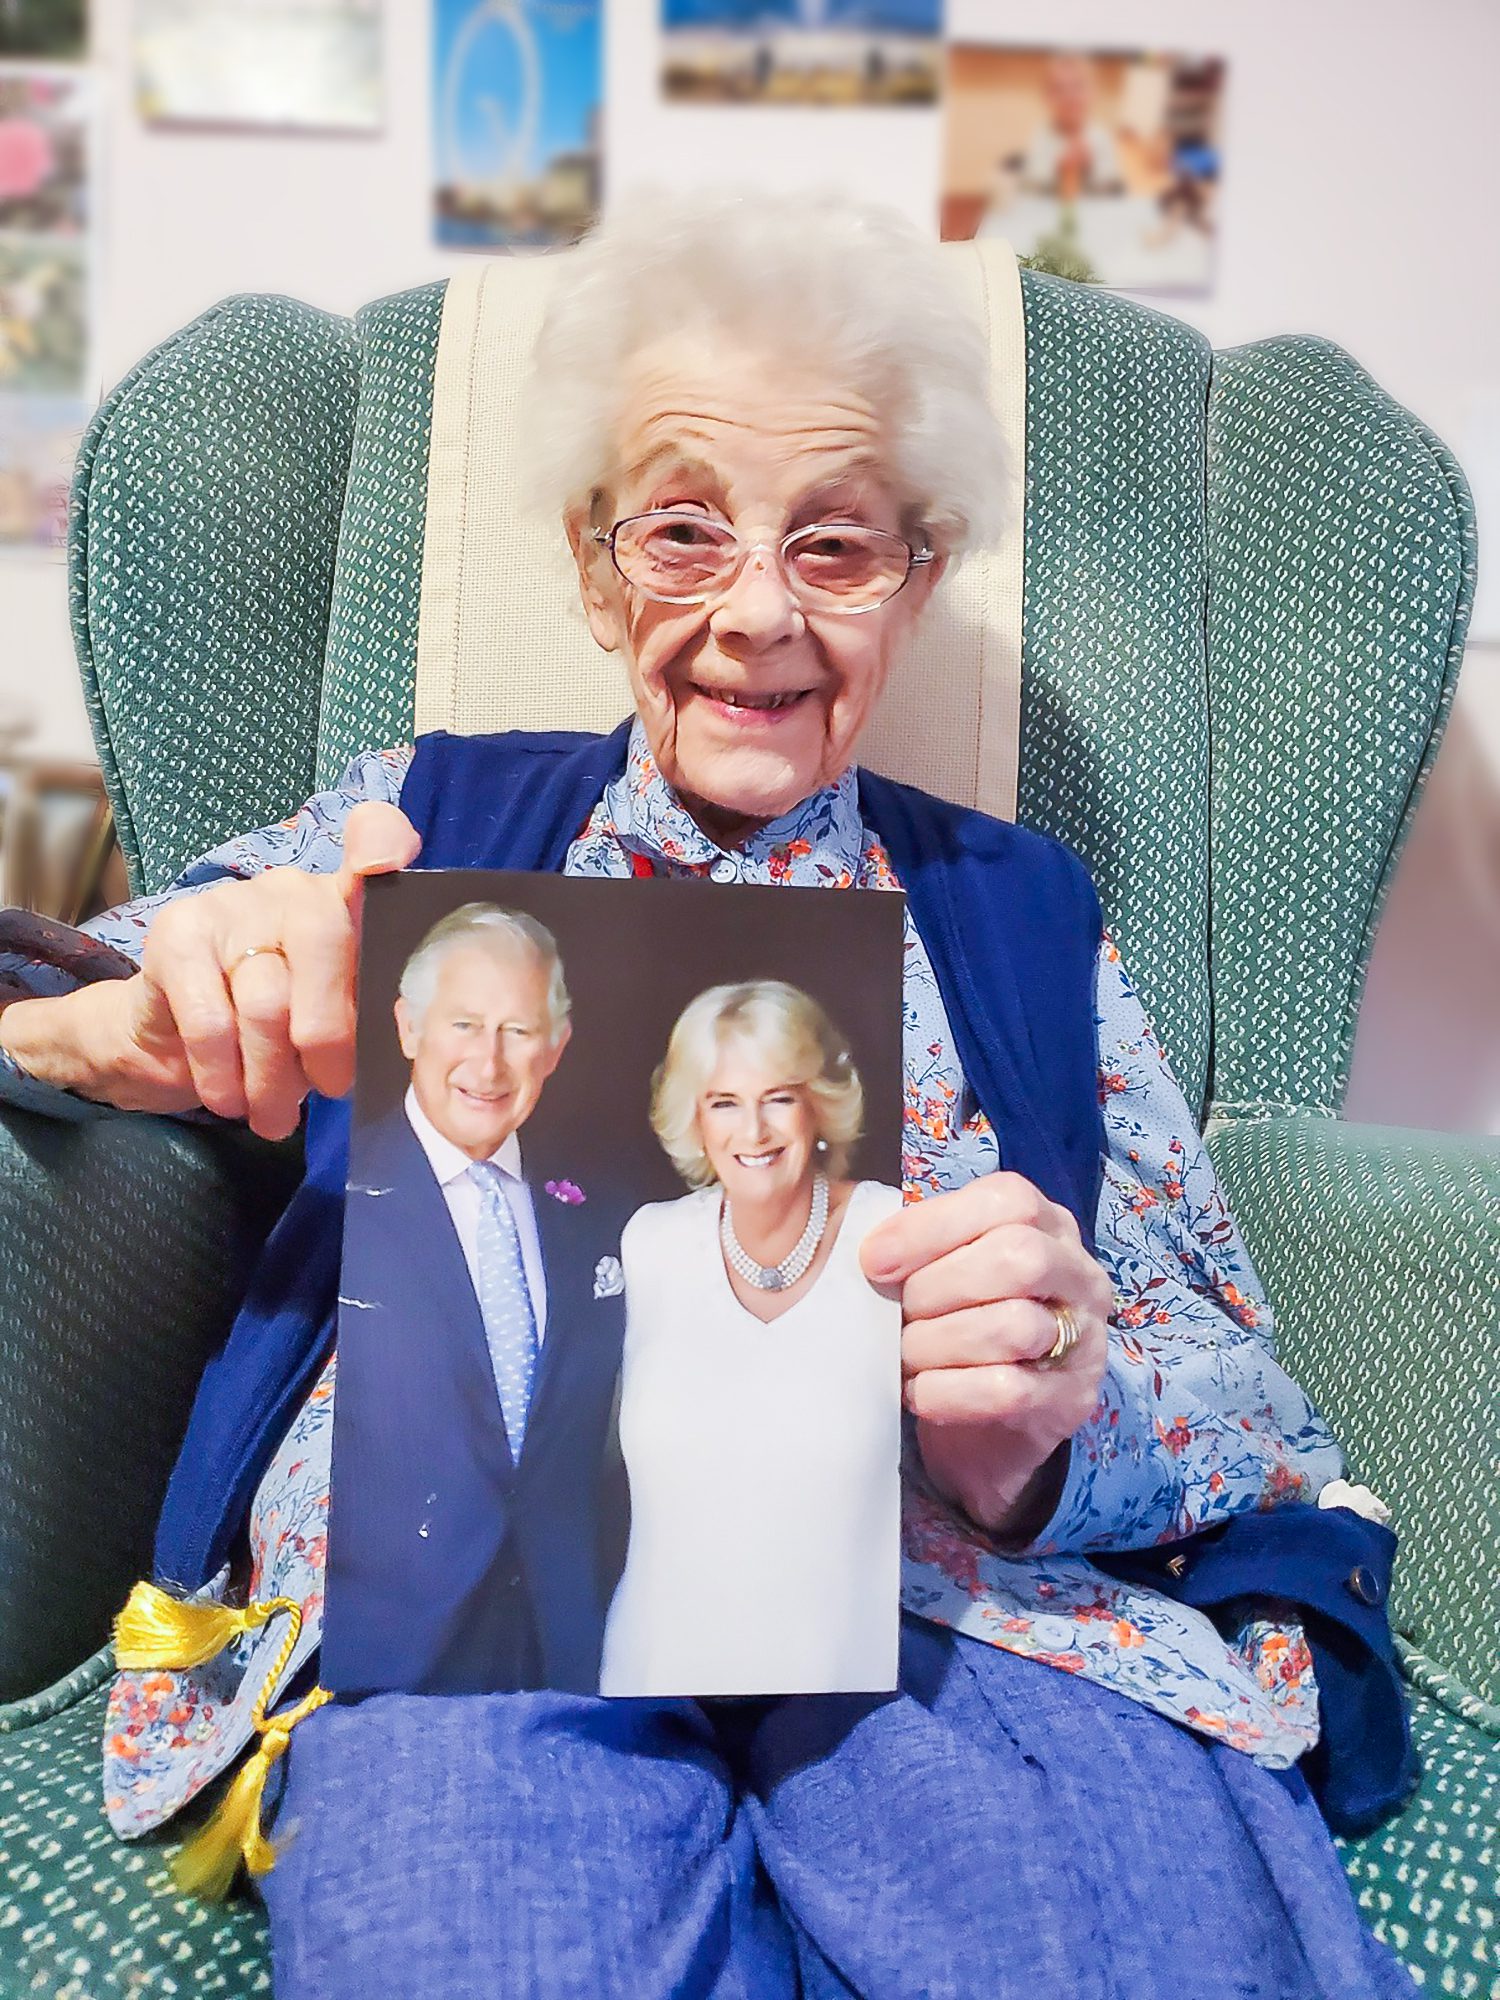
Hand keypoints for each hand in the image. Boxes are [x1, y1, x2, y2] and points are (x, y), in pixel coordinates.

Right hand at [0, 802, 420, 1136]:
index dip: (383, 843)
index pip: (374, 841)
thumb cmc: (276, 1032)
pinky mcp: (178, 934)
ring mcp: (234, 904)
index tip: (387, 861)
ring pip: (267, 1002)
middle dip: (329, 1041)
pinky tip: (226, 1096)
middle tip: (326, 1091)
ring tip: (272, 1115)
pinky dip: (223, 1072)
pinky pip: (211, 1020)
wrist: (171, 1036)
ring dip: (272, 1076)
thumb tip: (386, 1050)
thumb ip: (361, 1017)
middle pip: (325, 951)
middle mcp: (294, 889)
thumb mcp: (330, 1024)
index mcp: (348, 904)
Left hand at [860, 1171, 1112, 1540]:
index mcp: (1047, 1225)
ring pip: (1014, 1326)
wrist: (989, 1425)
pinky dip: (947, 1391)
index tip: (874, 1260)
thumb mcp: (946, 1271)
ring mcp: (1085, 1340)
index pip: (1006, 1200)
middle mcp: (1079, 1275)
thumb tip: (870, 1246)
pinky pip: (1007, 1390)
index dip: (932, 1226)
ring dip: (938, 1342)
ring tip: (904, 1355)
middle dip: (937, 1286)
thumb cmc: (958, 1326)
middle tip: (898, 1314)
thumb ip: (921, 1246)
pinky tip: (918, 1392)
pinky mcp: (1071, 1400)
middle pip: (1018, 1257)